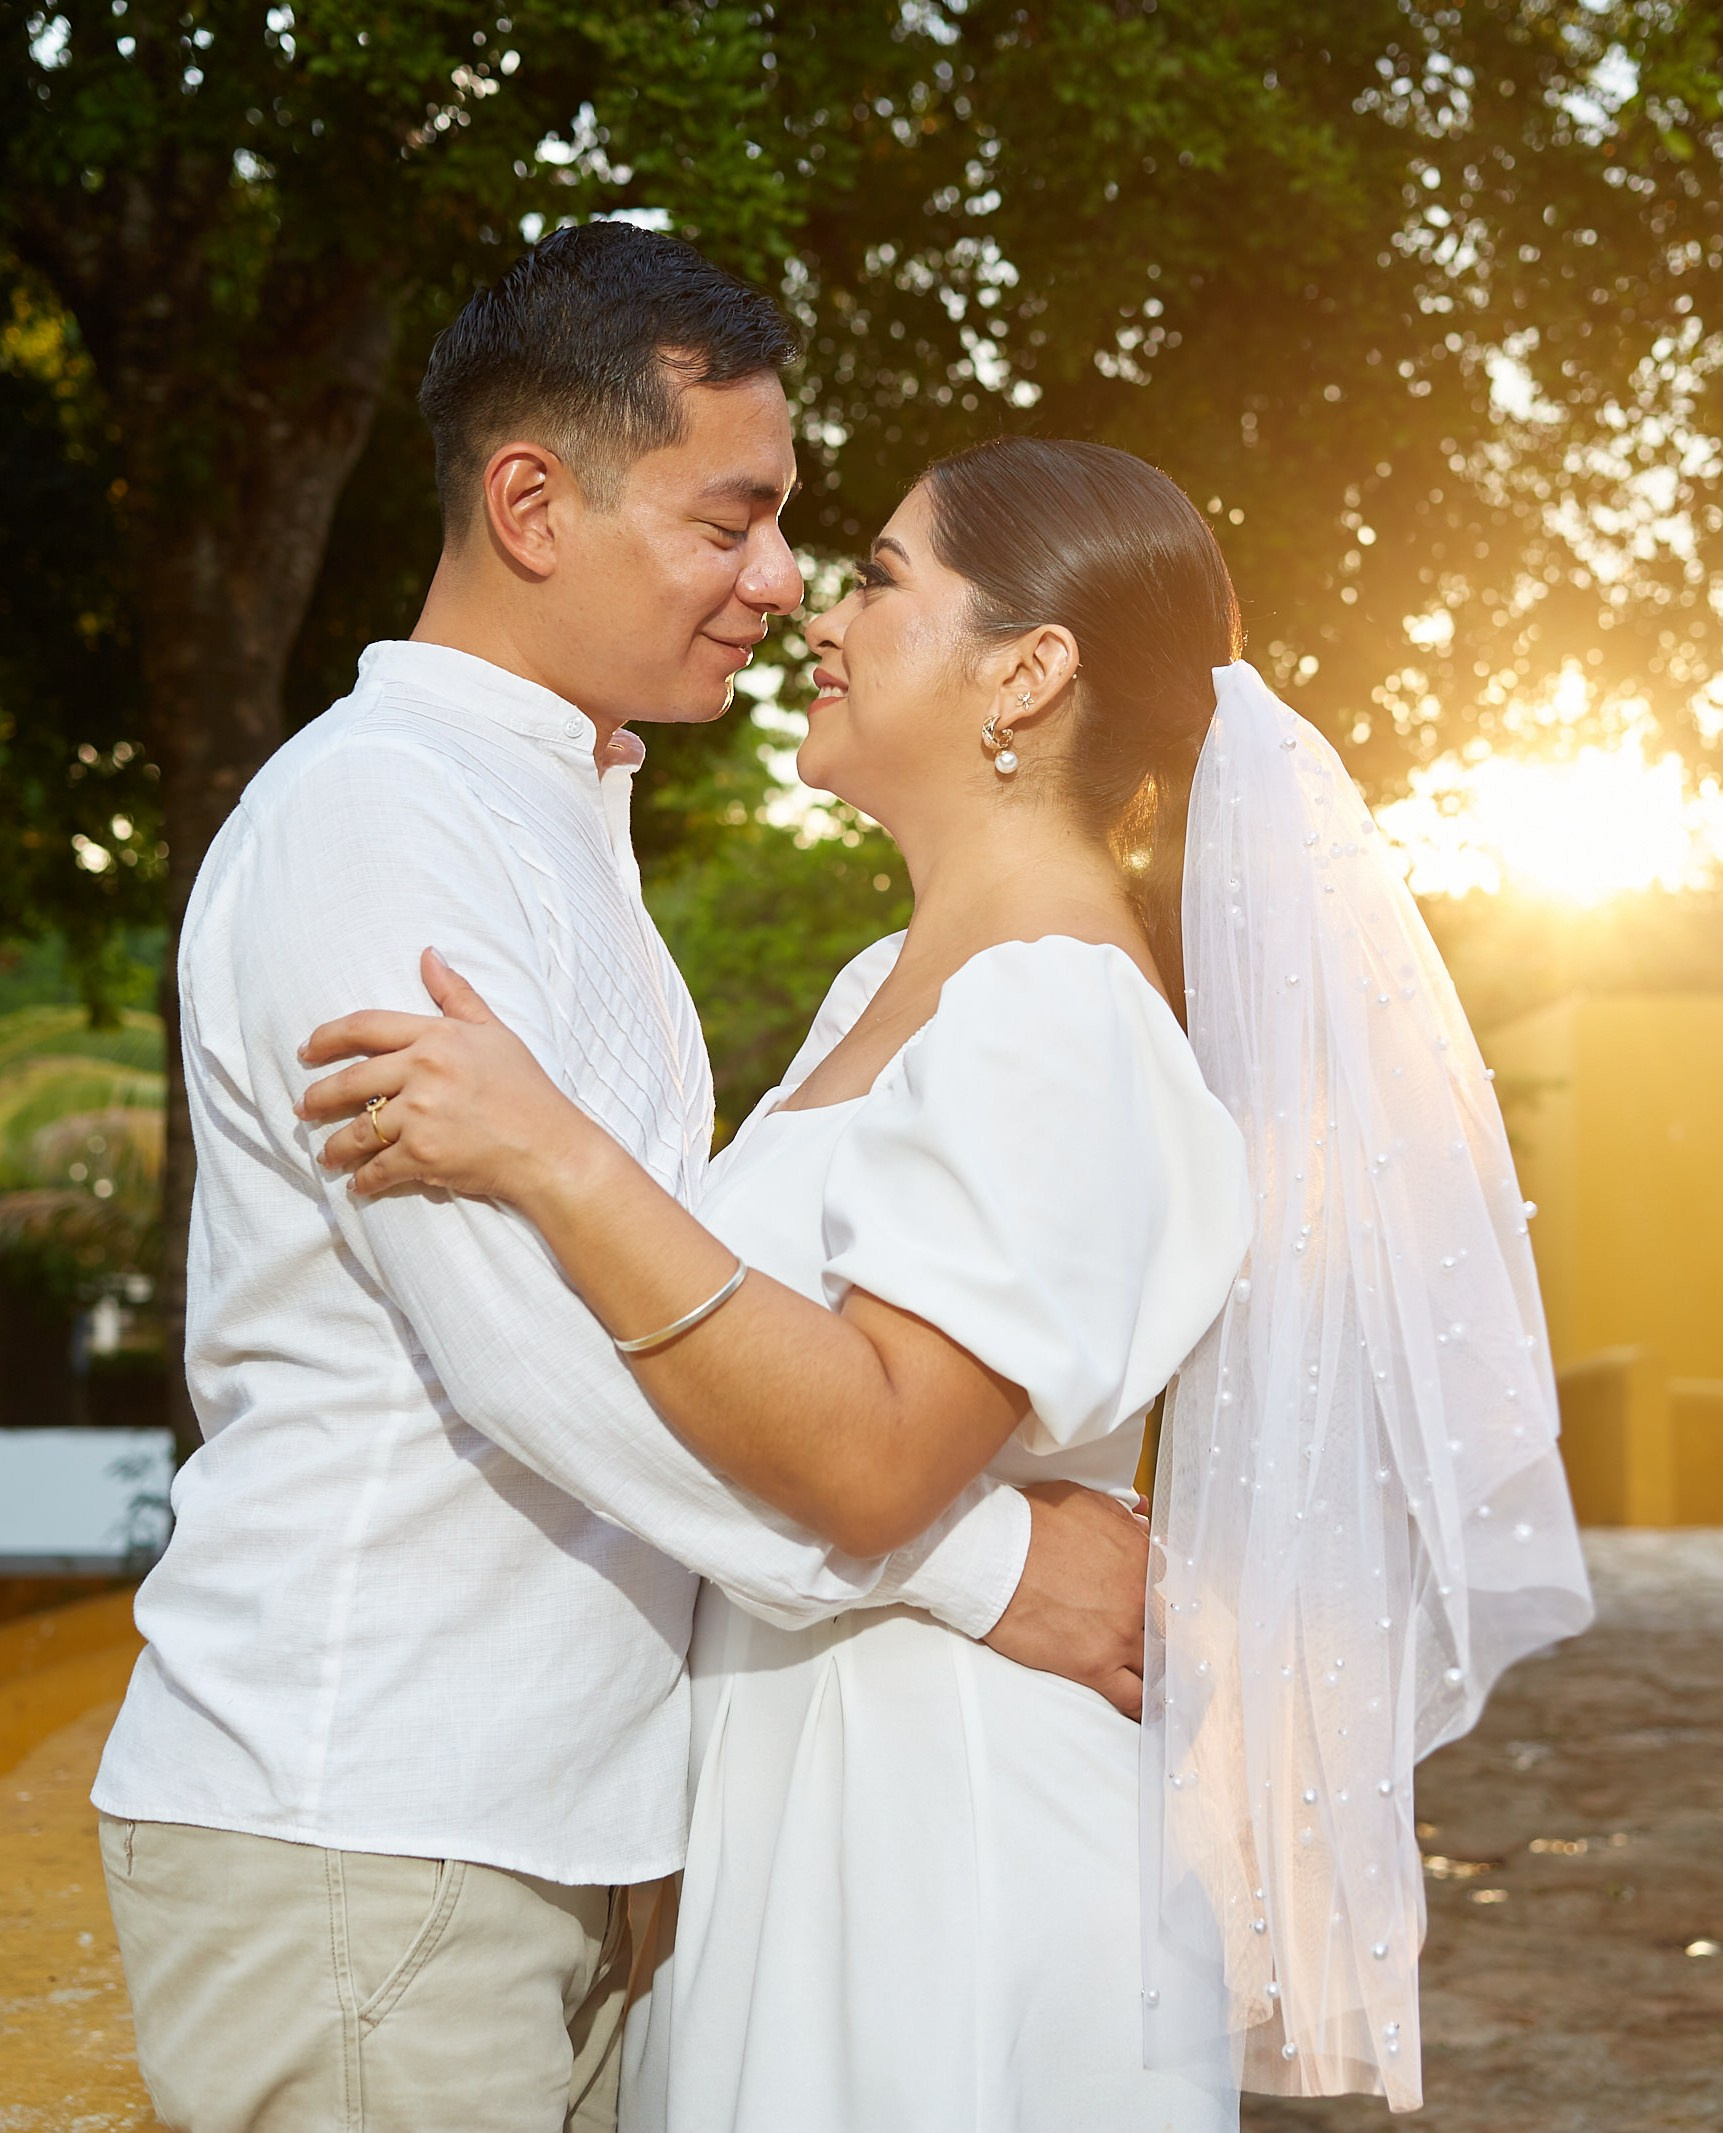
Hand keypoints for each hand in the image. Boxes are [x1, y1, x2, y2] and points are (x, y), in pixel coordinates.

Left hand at [296, 948, 597, 1203]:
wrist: (550, 1148)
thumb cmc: (526, 1090)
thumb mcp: (495, 1032)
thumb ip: (457, 995)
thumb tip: (428, 955)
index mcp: (437, 1036)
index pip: (365, 1027)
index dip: (327, 1038)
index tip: (306, 1050)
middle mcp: (423, 1070)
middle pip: (350, 1082)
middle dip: (318, 1098)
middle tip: (303, 1108)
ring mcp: (420, 1115)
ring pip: (357, 1131)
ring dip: (336, 1147)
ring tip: (327, 1155)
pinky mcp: (422, 1155)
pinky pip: (377, 1169)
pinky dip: (363, 1181)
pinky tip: (357, 1184)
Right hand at [983, 1481, 1149, 1720]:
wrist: (993, 1554)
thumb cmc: (1030, 1523)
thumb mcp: (1084, 1501)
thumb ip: (1119, 1517)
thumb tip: (1141, 1522)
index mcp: (1139, 1555)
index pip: (1165, 1580)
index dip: (1154, 1592)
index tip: (1148, 1602)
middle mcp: (1138, 1597)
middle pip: (1165, 1624)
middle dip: (1158, 1631)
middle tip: (1150, 1641)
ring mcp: (1120, 1635)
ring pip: (1156, 1663)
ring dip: (1157, 1670)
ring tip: (1159, 1683)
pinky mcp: (1094, 1667)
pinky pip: (1132, 1698)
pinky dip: (1144, 1708)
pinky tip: (1148, 1713)